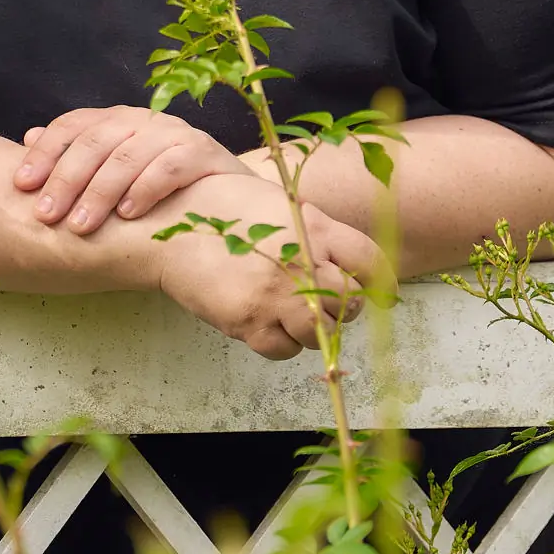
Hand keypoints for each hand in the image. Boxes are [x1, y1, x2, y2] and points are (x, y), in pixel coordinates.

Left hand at [15, 105, 253, 233]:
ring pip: (128, 154)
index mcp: (118, 120)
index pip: (73, 125)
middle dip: (65, 179)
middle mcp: (145, 119)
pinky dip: (146, 187)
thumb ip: (75, 156)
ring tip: (80, 226)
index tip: (21, 185)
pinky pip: (170, 165)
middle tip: (46, 216)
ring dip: (99, 192)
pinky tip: (128, 214)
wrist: (231, 201)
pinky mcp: (205, 152)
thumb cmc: (162, 191)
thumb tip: (28, 137)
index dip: (45, 153)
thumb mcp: (115, 173)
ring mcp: (176, 133)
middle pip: (96, 141)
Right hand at [148, 173, 377, 359]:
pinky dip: (284, 341)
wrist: (170, 227)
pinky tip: (269, 318)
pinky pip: (286, 349)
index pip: (368, 261)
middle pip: (349, 302)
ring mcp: (276, 296)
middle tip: (329, 300)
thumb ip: (315, 230)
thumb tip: (346, 262)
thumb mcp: (278, 203)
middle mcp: (300, 262)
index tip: (383, 294)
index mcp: (313, 226)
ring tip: (294, 308)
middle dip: (344, 305)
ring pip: (322, 332)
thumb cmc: (223, 207)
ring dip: (315, 326)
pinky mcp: (250, 323)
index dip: (381, 282)